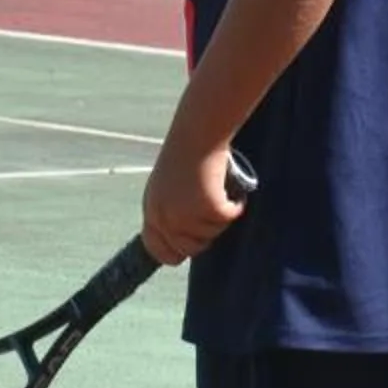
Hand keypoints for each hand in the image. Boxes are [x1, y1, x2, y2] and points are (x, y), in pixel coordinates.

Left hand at [141, 126, 247, 265]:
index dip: (175, 252)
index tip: (190, 249)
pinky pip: (230, 217)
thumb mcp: (165, 188)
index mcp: (151, 211)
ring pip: (213, 233)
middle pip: (190, 249)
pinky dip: (236, 205)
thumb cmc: (184, 155)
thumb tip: (183, 240)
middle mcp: (166, 218)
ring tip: (218, 191)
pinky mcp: (210, 208)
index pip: (157, 249)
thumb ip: (168, 213)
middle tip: (213, 214)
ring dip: (220, 216)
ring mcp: (187, 216)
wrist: (197, 135)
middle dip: (205, 235)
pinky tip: (233, 190)